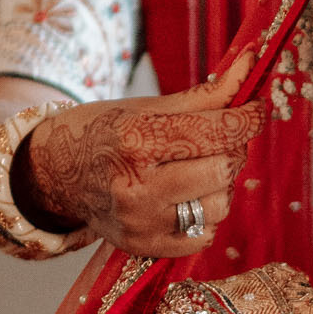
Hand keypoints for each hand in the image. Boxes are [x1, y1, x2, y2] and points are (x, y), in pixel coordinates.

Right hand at [18, 50, 261, 255]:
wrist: (55, 174)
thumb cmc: (105, 133)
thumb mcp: (147, 107)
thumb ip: (205, 96)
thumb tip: (250, 66)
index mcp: (135, 140)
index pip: (215, 131)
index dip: (247, 118)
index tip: (257, 109)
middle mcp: (135, 185)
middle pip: (222, 169)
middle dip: (230, 150)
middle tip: (216, 141)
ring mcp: (139, 222)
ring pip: (219, 206)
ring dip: (219, 186)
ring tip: (195, 172)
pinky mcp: (143, 248)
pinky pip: (204, 237)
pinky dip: (204, 216)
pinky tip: (183, 199)